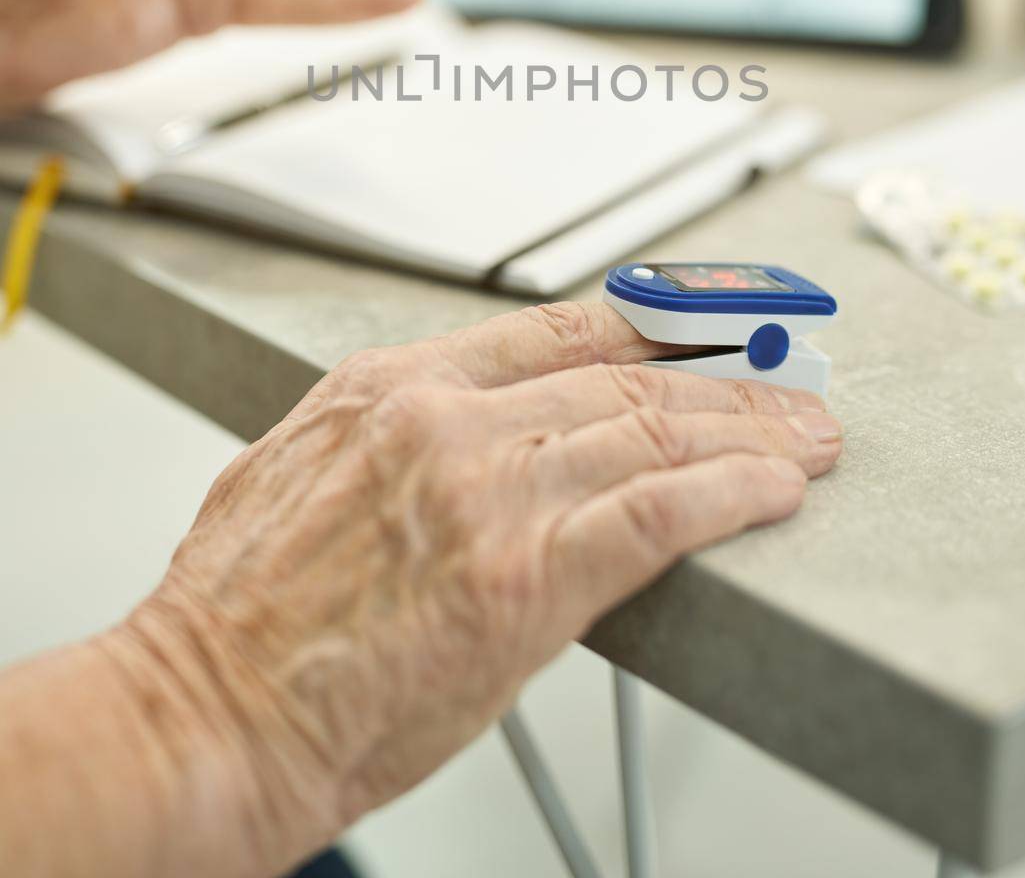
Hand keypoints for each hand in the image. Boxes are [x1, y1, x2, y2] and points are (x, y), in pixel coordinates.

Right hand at [108, 302, 841, 874]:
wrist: (203, 714)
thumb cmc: (235, 616)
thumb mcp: (292, 470)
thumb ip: (382, 436)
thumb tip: (446, 430)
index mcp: (392, 387)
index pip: (557, 329)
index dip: (651, 326)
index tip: (706, 329)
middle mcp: (449, 422)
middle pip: (625, 379)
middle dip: (724, 383)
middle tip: (787, 388)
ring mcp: (491, 494)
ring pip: (654, 434)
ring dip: (749, 434)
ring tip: (806, 438)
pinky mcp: (524, 579)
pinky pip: (658, 515)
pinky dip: (728, 495)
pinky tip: (773, 491)